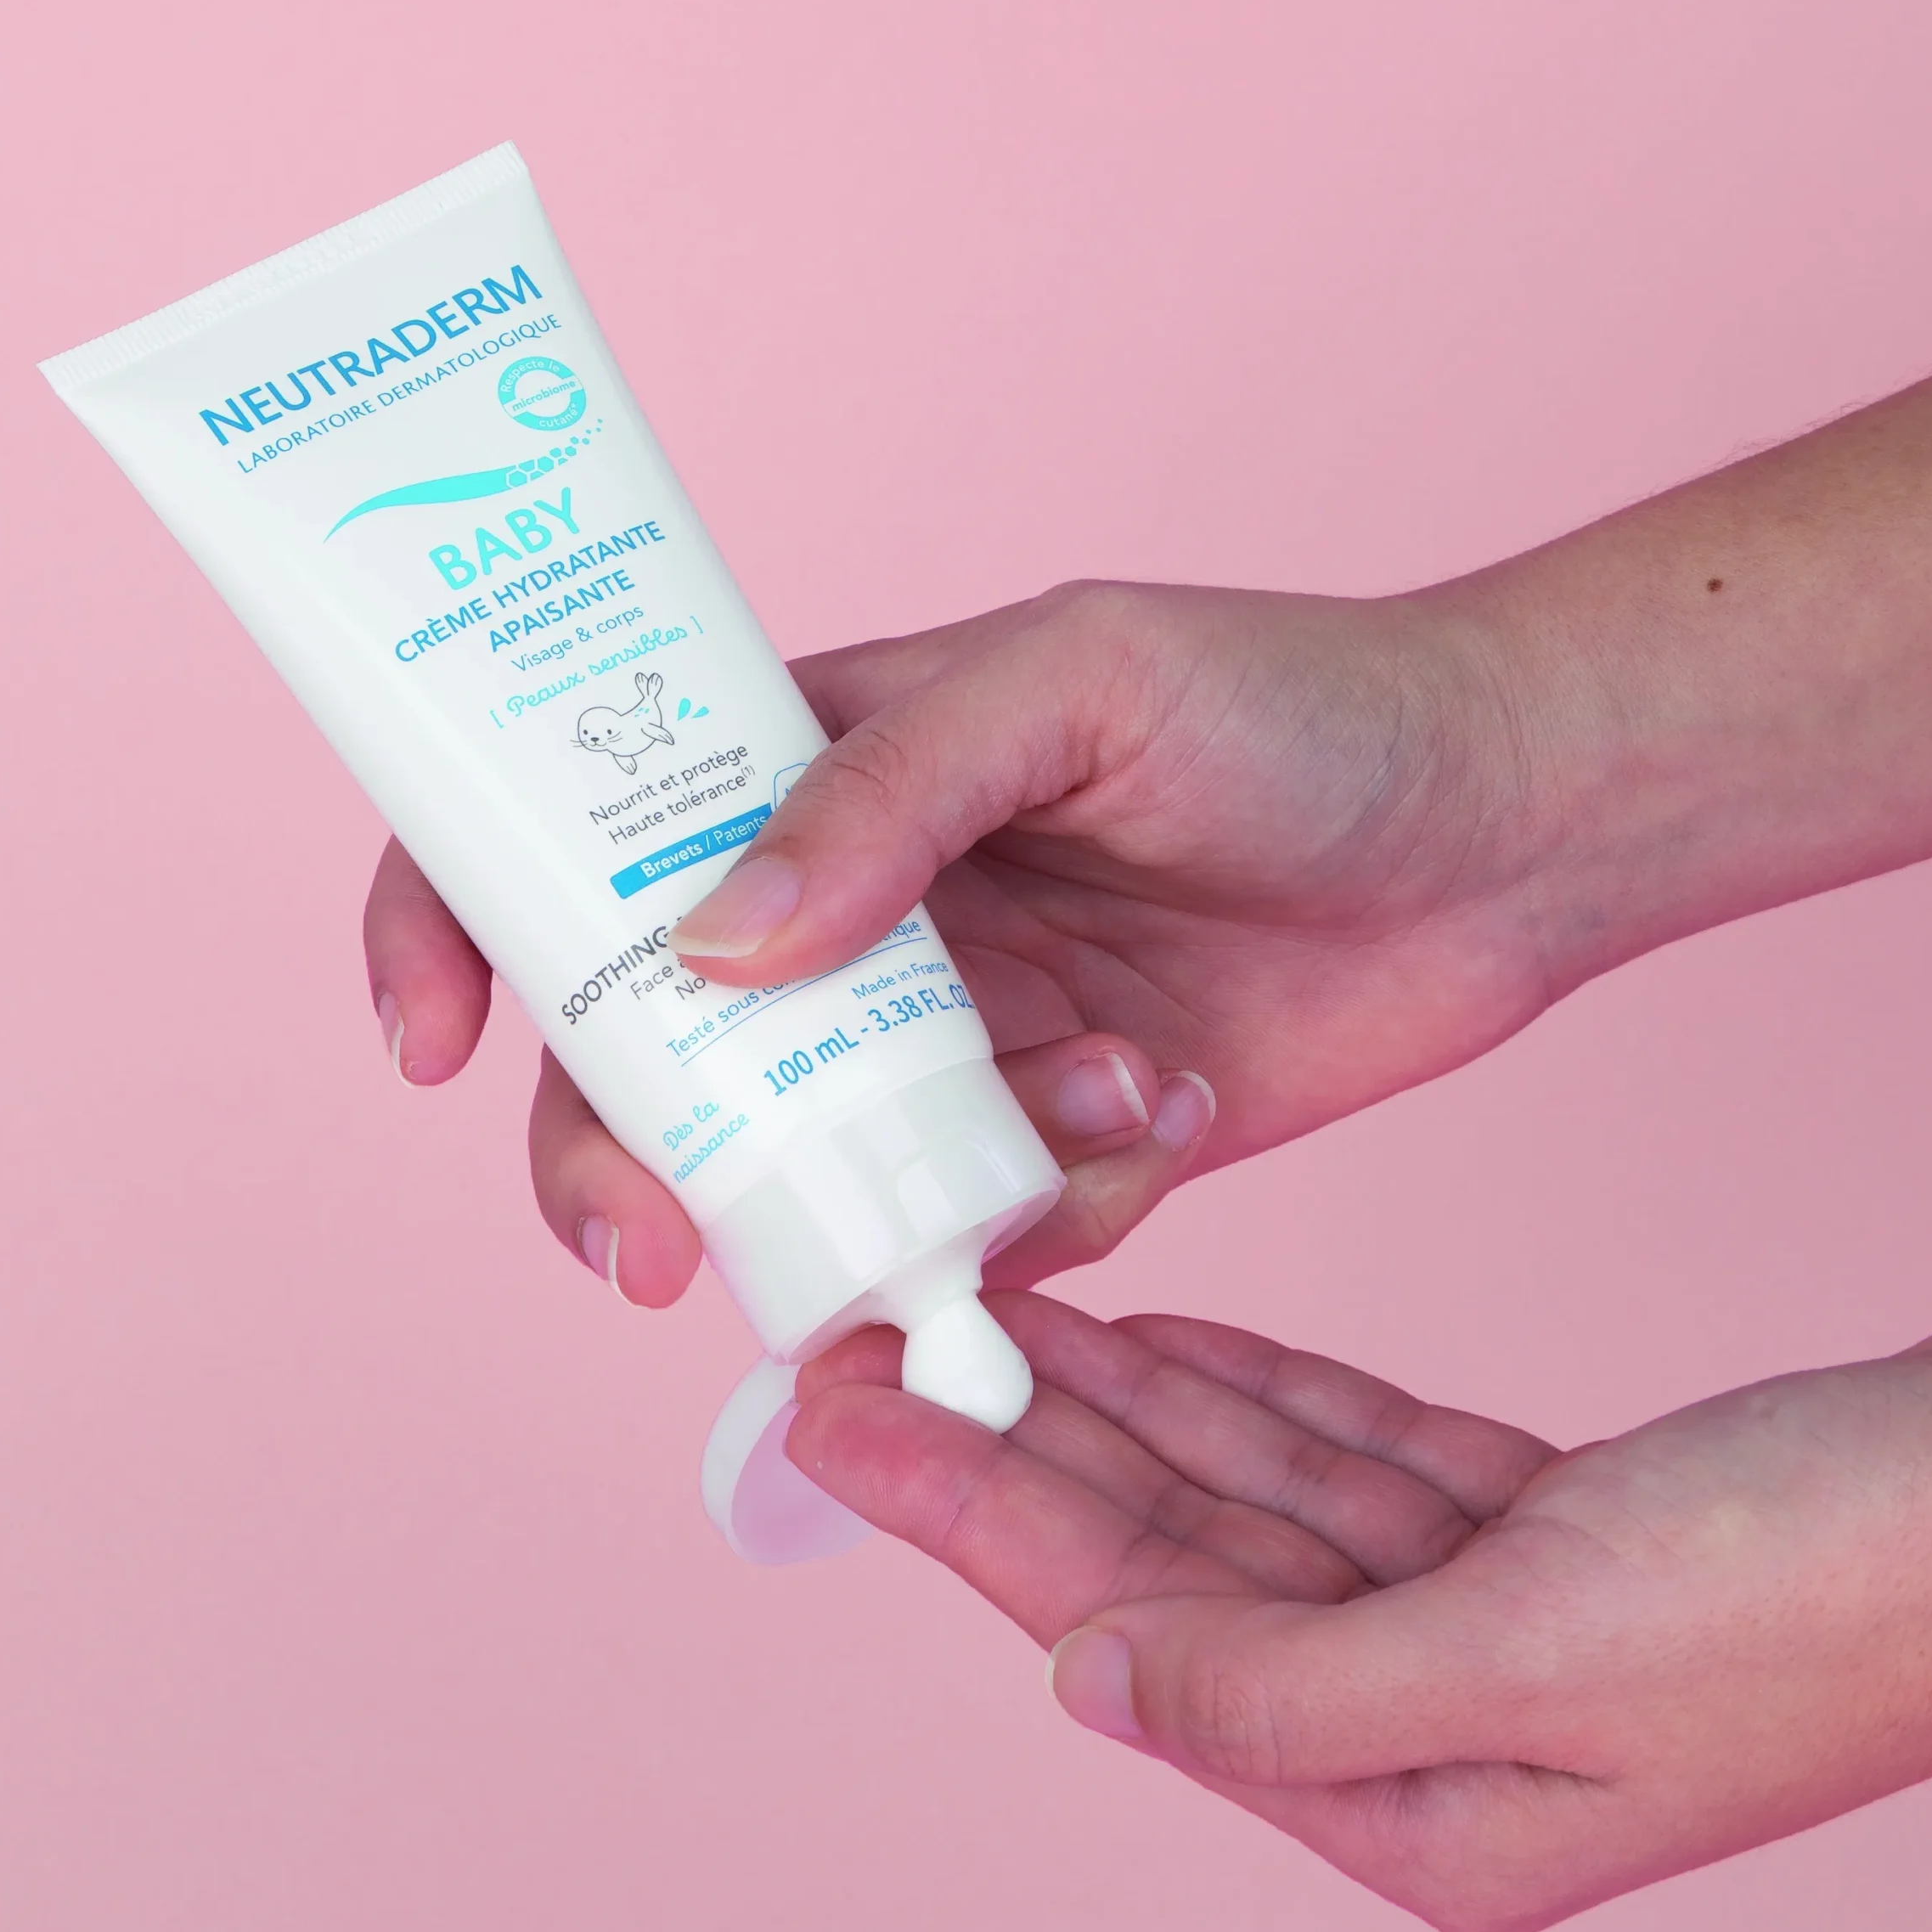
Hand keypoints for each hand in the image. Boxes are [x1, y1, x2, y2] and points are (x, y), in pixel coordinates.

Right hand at [365, 580, 1554, 1298]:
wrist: (1501, 833)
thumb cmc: (1292, 709)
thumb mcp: (1071, 684)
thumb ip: (882, 794)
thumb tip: (701, 946)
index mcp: (808, 773)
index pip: (569, 837)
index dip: (461, 927)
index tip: (430, 1041)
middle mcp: (850, 923)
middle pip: (644, 1059)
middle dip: (623, 1157)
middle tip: (660, 1247)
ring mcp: (941, 1050)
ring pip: (807, 1175)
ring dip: (905, 1185)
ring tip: (1104, 1094)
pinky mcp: (1042, 1155)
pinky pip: (967, 1239)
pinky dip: (1047, 1211)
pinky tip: (1167, 1107)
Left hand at [787, 1297, 1931, 1931]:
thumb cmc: (1817, 1585)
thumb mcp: (1535, 1657)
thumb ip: (1291, 1689)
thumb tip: (1091, 1687)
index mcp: (1419, 1806)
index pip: (1130, 1632)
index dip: (972, 1515)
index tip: (844, 1415)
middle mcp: (1437, 1726)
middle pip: (1166, 1559)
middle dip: (1011, 1446)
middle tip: (868, 1339)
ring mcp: (1489, 1620)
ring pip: (1246, 1493)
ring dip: (1119, 1401)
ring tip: (986, 1309)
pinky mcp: (1538, 1528)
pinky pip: (1348, 1454)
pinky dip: (1254, 1391)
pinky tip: (1155, 1335)